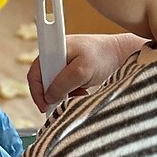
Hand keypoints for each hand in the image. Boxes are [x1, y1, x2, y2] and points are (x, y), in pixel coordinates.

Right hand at [26, 32, 148, 111]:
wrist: (121, 54)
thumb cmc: (103, 56)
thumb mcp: (82, 71)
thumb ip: (62, 84)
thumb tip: (49, 97)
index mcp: (53, 49)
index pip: (34, 73)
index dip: (37, 92)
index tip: (45, 106)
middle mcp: (55, 55)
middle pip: (43, 81)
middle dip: (53, 94)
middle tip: (64, 102)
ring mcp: (63, 62)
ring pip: (54, 85)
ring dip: (64, 94)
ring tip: (79, 94)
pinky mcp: (71, 69)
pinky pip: (64, 85)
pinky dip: (72, 92)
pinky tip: (83, 91)